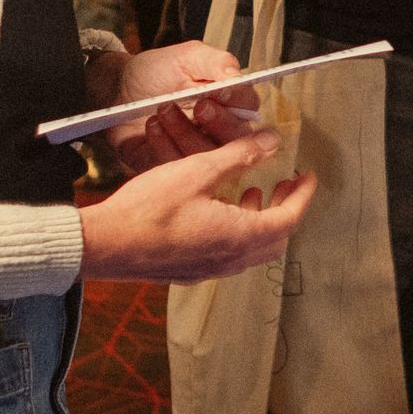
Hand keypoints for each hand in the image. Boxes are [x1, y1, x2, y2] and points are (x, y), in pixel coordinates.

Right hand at [76, 129, 314, 282]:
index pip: (289, 218)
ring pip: (251, 249)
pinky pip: (227, 254)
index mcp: (239, 236)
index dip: (303, 195)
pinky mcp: (189, 271)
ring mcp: (209, 269)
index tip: (308, 177)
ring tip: (253, 192)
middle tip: (285, 185)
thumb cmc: (147, 211)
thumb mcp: (197, 171)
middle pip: (275, 239)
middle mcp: (229, 259)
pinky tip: (218, 211)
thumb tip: (271, 142)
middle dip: (285, 209)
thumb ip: (238, 155)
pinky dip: (237, 231)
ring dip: (260, 220)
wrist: (104, 245)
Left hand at [96, 38, 259, 169]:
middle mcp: (218, 132)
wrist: (117, 90)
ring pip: (207, 157)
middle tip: (199, 106)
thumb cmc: (156, 72)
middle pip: (238, 140)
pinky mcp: (172, 170)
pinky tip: (152, 126)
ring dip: (186, 131)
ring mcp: (197, 154)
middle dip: (219, 122)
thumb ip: (216, 62)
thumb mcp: (187, 57)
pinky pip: (177, 168)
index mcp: (228, 103)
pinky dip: (163, 145)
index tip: (221, 91)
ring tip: (163, 109)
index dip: (239, 102)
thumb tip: (238, 76)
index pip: (249, 108)